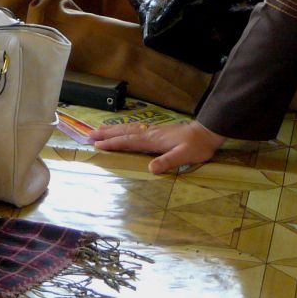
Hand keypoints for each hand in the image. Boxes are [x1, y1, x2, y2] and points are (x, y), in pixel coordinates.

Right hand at [88, 119, 225, 173]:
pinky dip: (123, 129)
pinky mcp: (157, 131)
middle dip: (106, 134)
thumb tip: (150, 169)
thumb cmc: (197, 146)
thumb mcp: (185, 156)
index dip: (113, 143)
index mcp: (153, 140)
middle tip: (89, 135)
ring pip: (128, 129)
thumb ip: (168, 161)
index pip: (129, 141)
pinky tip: (122, 130)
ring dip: (112, 130)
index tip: (97, 144)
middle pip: (124, 132)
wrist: (207, 132)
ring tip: (98, 130)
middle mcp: (150, 133)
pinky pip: (134, 129)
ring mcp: (153, 131)